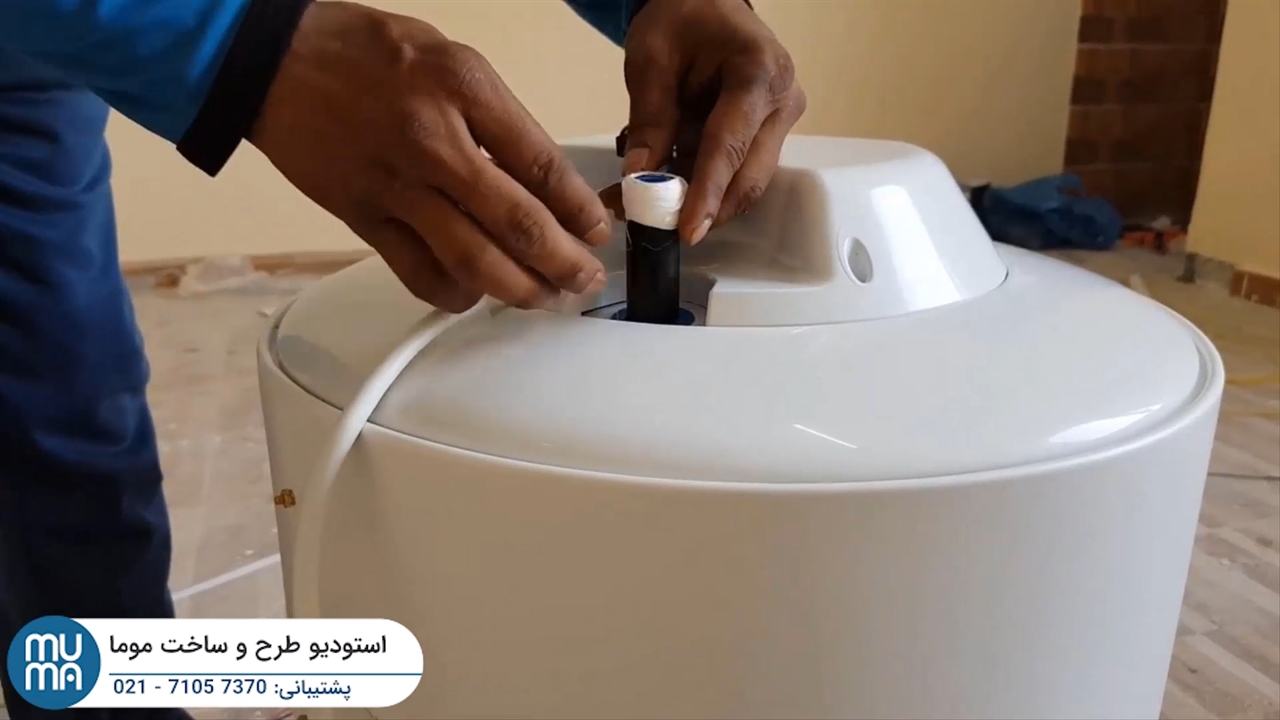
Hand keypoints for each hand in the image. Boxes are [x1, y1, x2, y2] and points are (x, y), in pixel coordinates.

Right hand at [248, 1, 610, 311]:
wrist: (274, 60)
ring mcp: (395, 185)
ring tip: (545, 297)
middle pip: (518, 223)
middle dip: (564, 262)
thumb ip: (496, 118)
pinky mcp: (362, 218)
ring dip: (519, 289)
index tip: (597, 231)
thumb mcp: (450, 59)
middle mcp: (433, 141)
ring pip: (472, 259)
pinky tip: (474, 295)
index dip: (580, 210)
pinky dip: (453, 294)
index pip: (542, 164)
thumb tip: (541, 179)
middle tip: (584, 279)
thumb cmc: (365, 53)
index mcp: (463, 89)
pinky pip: (416, 272)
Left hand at [623, 0, 805, 243]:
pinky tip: (667, 187)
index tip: (688, 231)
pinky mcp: (770, 133)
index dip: (707, 194)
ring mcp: (781, 119)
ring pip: (747, 180)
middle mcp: (783, 100)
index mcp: (758, 71)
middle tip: (660, 228)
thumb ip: (649, 121)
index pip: (729, 146)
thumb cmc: (681, 18)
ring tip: (649, 206)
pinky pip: (739, 170)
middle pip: (749, 175)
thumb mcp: (651, 61)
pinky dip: (704, 185)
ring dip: (702, 200)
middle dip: (707, 208)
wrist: (705, 1)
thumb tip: (639, 180)